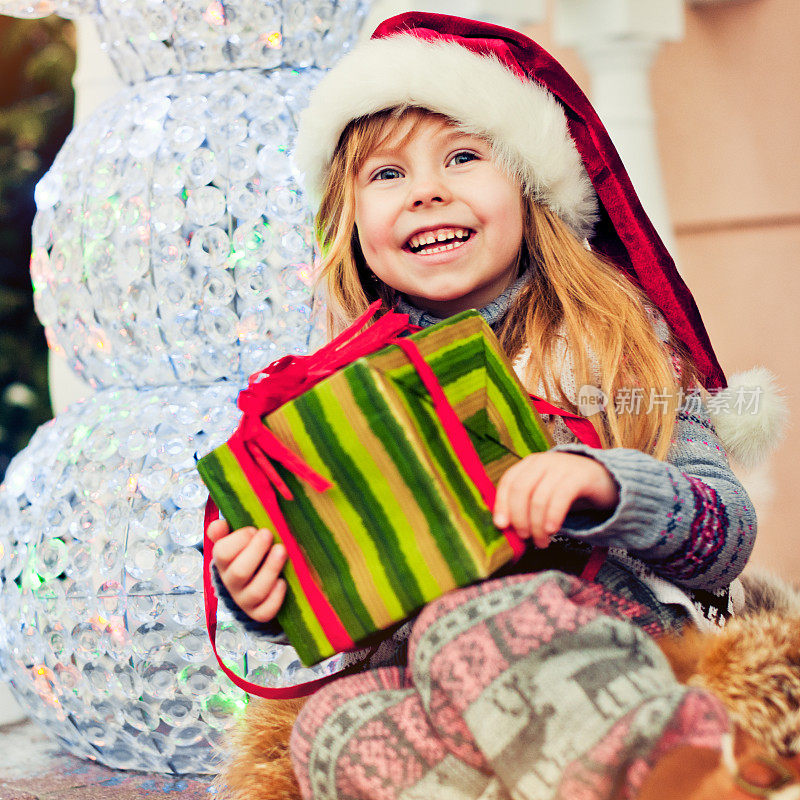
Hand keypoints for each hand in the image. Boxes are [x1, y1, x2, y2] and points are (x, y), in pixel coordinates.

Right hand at [206, 519, 288, 622]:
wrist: (256, 583)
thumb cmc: (249, 553)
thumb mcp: (236, 540)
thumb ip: (225, 531)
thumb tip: (218, 524)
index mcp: (223, 562)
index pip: (222, 554)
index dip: (238, 540)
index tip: (253, 529)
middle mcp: (231, 583)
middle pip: (239, 572)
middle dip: (256, 551)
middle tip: (268, 534)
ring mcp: (244, 600)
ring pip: (255, 592)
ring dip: (270, 570)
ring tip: (282, 550)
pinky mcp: (259, 613)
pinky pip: (265, 611)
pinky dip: (275, 597)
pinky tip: (283, 582)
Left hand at [492, 452, 618, 547]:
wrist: (607, 481)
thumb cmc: (569, 492)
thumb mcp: (544, 494)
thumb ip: (526, 504)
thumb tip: (505, 526)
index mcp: (530, 464)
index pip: (508, 482)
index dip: (502, 504)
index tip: (501, 526)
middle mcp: (543, 461)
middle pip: (521, 490)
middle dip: (519, 517)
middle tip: (524, 537)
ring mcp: (562, 466)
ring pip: (539, 498)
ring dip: (537, 525)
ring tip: (542, 542)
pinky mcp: (580, 476)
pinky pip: (560, 498)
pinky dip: (552, 516)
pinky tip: (552, 530)